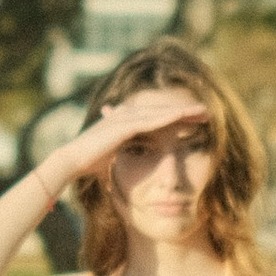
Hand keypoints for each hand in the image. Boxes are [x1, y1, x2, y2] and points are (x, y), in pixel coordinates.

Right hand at [38, 86, 207, 201]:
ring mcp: (124, 118)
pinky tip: (184, 116)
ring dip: (181, 111)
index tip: (192, 121)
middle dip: (183, 111)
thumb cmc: (88, 163)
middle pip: (161, 111)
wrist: (71, 161)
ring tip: (202, 112)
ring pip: (160, 112)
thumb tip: (126, 164)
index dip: (174, 118)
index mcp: (123, 121)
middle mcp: (125, 115)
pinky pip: (152, 120)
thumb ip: (120, 155)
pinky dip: (169, 117)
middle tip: (204, 112)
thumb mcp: (111, 157)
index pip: (154, 117)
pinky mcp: (125, 125)